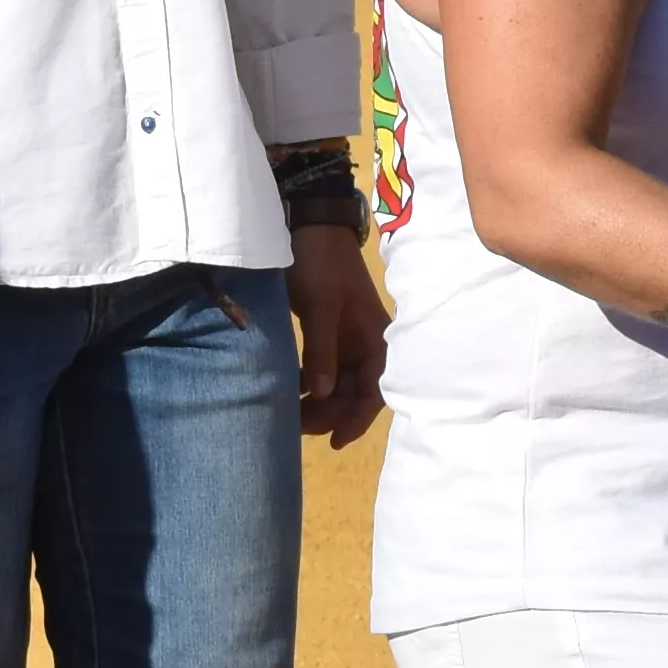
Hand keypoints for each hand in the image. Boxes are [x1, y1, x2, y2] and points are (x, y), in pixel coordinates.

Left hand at [286, 224, 388, 448]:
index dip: (357, 419)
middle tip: (298, 427)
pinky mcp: (330, 335)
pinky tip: (292, 393)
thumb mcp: (321, 307)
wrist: (311, 227)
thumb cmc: (321, 264)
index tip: (334, 441)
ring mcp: (349, 340)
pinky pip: (325, 371)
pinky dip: (311, 385)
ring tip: (291, 416)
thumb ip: (323, 352)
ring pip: (338, 385)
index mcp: (376, 338)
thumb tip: (324, 396)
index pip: (375, 390)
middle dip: (331, 414)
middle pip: (355, 393)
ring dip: (320, 403)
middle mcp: (367, 344)